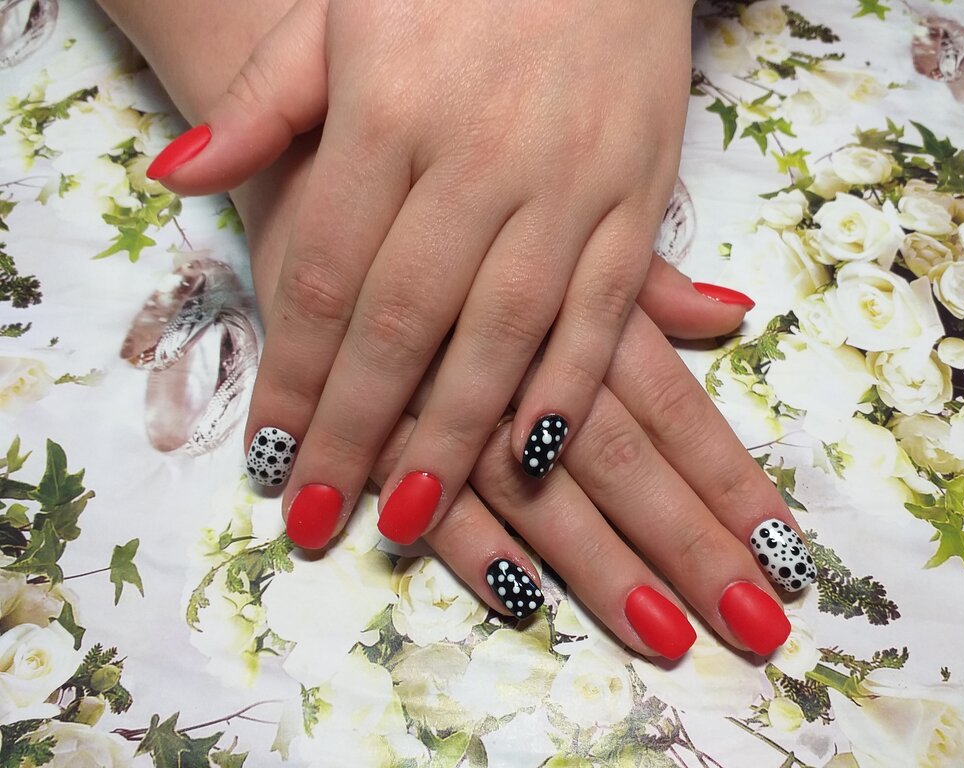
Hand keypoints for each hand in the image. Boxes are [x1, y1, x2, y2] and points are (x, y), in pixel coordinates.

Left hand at [148, 0, 700, 547]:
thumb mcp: (340, 14)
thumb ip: (265, 103)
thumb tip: (176, 177)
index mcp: (389, 112)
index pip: (331, 275)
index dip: (298, 377)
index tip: (272, 458)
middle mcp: (478, 158)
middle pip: (405, 323)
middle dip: (360, 431)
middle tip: (323, 517)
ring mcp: (567, 182)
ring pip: (503, 333)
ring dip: (454, 434)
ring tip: (410, 517)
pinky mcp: (638, 193)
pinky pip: (603, 309)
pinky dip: (569, 386)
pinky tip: (533, 453)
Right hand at [235, 138, 808, 659]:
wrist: (320, 143)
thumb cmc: (453, 177)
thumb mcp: (554, 201)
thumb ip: (641, 276)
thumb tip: (731, 310)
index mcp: (586, 303)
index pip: (679, 413)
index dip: (734, 486)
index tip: (790, 558)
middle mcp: (535, 355)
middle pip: (628, 467)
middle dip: (693, 549)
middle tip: (757, 629)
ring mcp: (456, 390)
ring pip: (545, 496)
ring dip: (604, 571)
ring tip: (668, 639)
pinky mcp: (383, 411)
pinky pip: (434, 491)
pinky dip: (477, 546)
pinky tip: (523, 598)